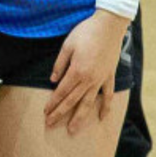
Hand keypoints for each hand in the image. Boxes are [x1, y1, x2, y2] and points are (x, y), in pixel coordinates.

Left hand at [45, 9, 128, 132]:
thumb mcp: (67, 46)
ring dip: (80, 117)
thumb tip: (53, 81)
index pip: (62, 92)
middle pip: (73, 101)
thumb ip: (59, 65)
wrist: (109, 26)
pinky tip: (102, 118)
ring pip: (89, 103)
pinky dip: (105, 107)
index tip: (45, 113)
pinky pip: (108, 95)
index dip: (53, 103)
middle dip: (61, 114)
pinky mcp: (110, 77)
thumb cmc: (85, 33)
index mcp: (77, 71)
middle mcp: (89, 79)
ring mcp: (101, 79)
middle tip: (51, 125)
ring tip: (73, 130)